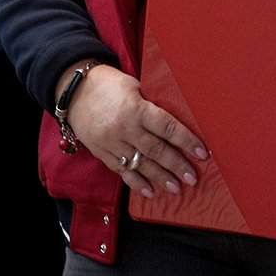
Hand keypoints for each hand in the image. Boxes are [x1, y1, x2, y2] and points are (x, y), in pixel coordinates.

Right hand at [60, 64, 208, 198]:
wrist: (73, 91)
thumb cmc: (109, 84)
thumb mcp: (135, 86)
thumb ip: (152, 104)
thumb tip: (176, 120)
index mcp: (136, 109)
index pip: (167, 128)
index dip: (186, 141)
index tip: (202, 153)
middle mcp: (125, 129)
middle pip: (156, 150)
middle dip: (176, 166)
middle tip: (192, 178)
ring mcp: (112, 143)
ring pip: (140, 164)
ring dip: (160, 178)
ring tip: (176, 189)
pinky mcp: (101, 153)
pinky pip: (121, 171)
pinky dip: (136, 182)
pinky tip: (150, 192)